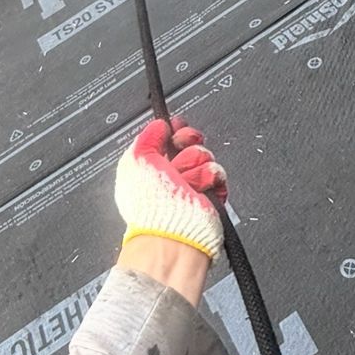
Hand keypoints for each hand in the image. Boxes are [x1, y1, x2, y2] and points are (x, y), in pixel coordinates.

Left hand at [115, 116, 226, 260]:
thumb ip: (147, 136)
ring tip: (186, 181)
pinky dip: (211, 177)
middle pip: (189, 142)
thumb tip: (160, 125)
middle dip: (186, 144)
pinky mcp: (210, 194)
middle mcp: (171, 175)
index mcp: (151, 166)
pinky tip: (201, 187)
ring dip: (196, 164)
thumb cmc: (149, 203)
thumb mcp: (136, 159)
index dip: (174, 129)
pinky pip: (218, 172)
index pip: (167, 137)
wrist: (173, 230)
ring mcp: (191, 184)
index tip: (174, 129)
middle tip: (179, 156)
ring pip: (204, 155)